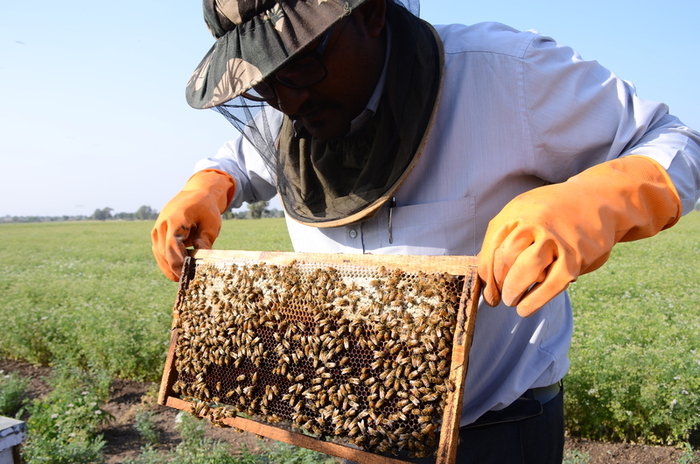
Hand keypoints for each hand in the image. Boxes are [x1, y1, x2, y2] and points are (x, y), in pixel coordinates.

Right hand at [151, 169, 234, 280]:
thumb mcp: (212, 224)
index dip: (178, 263)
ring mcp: (157, 230)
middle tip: (188, 282)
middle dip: (175, 269)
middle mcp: (162, 225)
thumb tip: (203, 259)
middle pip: (164, 253)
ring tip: (184, 279)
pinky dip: (168, 263)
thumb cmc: (206, 209)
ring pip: (160, 255)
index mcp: (175, 219)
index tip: (187, 275)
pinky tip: (180, 271)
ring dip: (170, 268)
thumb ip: (205, 240)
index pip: (172, 246)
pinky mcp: (157, 235)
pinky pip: (160, 253)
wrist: (195, 194)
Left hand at [478, 156, 679, 316]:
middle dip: (498, 283)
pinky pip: (549, 285)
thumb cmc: (554, 215)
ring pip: (525, 270)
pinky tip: (525, 309)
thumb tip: (486, 277)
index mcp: (515, 212)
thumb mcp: (524, 213)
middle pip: (504, 258)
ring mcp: (554, 239)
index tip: (489, 292)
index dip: (486, 275)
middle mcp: (533, 223)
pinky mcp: (574, 257)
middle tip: (501, 297)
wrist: (599, 200)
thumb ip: (505, 237)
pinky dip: (533, 301)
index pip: (491, 248)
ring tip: (512, 301)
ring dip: (513, 290)